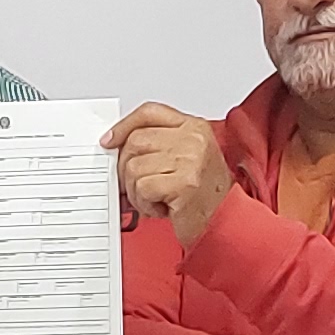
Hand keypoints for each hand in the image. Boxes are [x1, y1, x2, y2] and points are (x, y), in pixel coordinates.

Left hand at [101, 106, 232, 246]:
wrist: (224, 222)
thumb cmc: (203, 195)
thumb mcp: (185, 160)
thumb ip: (158, 144)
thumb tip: (118, 143)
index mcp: (194, 127)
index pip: (150, 112)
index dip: (124, 125)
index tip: (110, 140)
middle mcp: (193, 140)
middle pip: (136, 141)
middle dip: (126, 168)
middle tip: (136, 186)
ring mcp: (190, 160)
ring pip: (134, 167)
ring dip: (136, 191)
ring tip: (155, 199)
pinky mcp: (183, 183)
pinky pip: (142, 188)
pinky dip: (144, 203)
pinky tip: (161, 207)